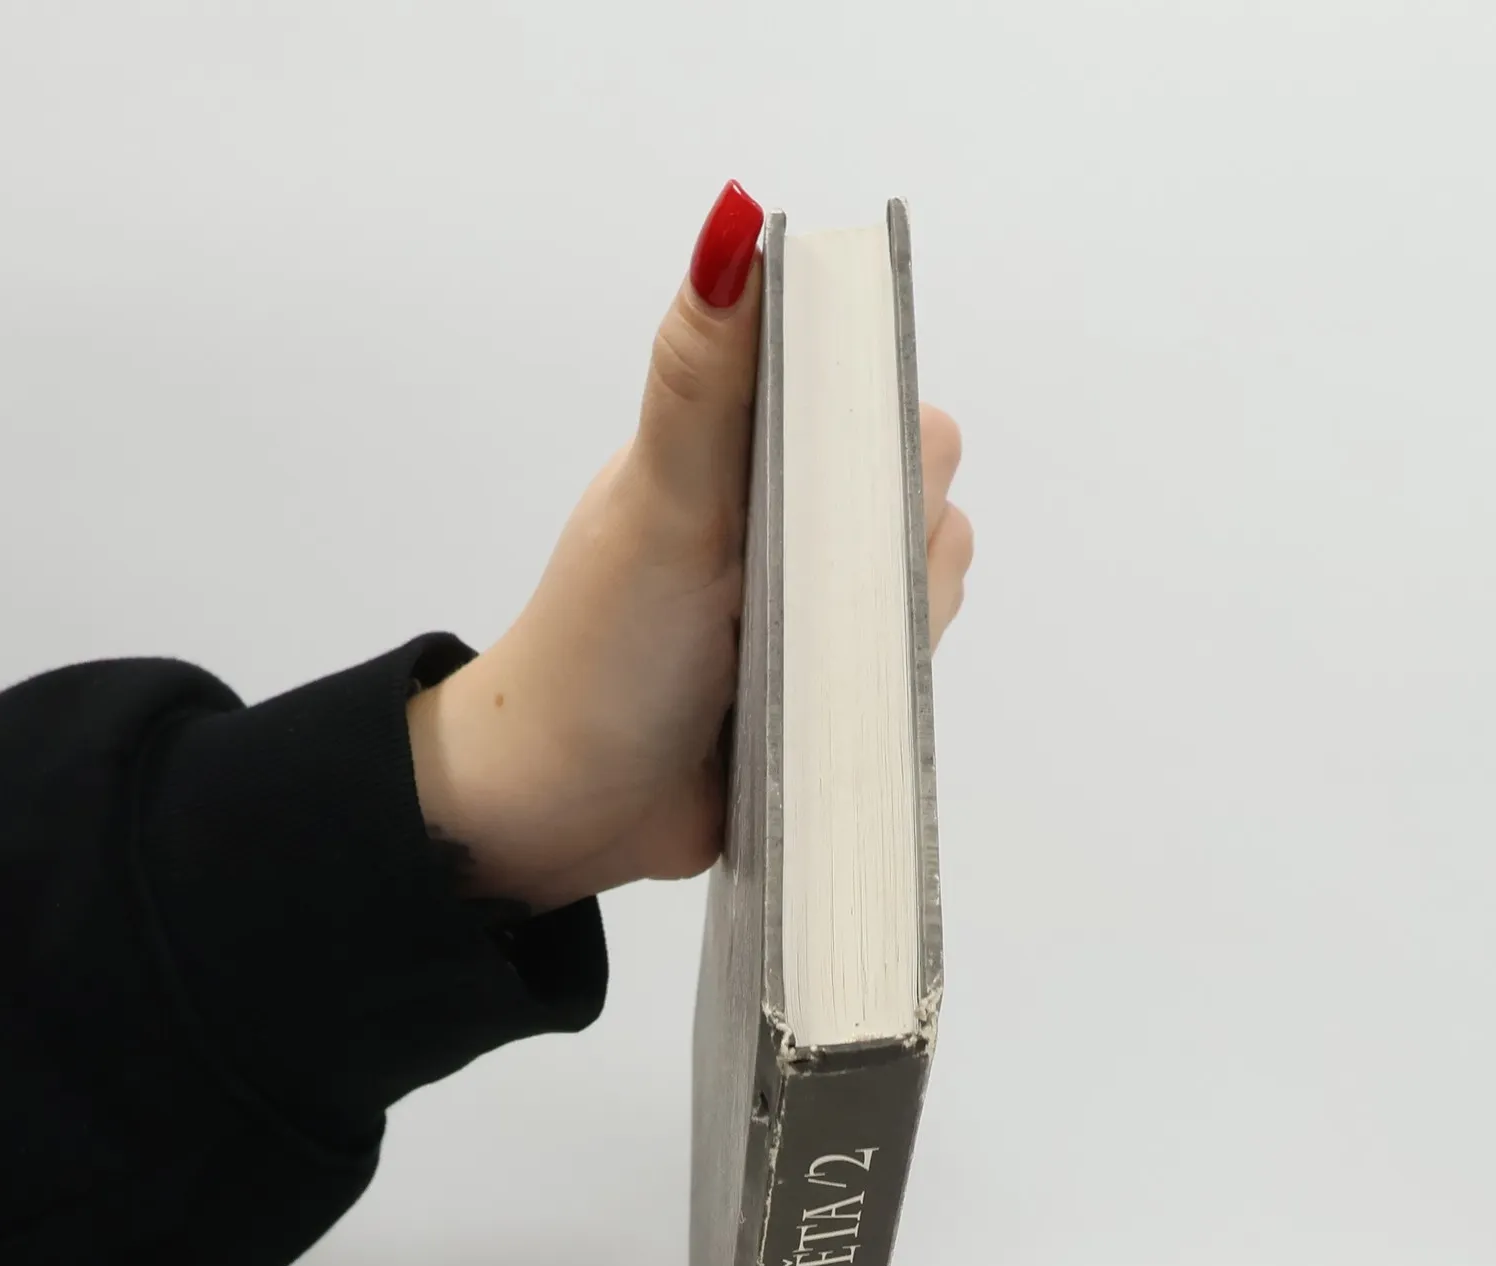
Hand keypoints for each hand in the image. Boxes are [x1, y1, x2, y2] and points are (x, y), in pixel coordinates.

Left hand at [407, 181, 974, 912]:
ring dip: (885, 631)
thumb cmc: (598, 649)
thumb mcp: (661, 504)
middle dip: (886, 549)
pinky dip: (887, 692)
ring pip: (931, 591)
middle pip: (927, 498)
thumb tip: (734, 224)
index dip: (879, 433)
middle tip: (794, 596)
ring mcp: (822, 609)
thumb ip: (703, 379)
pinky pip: (911, 675)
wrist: (564, 811)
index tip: (832, 491)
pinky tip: (827, 714)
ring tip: (797, 668)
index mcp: (753, 451)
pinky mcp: (835, 691)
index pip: (882, 397)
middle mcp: (799, 519)